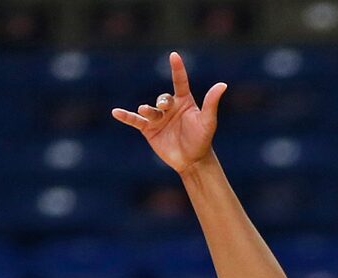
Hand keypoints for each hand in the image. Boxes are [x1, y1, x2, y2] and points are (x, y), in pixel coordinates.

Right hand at [111, 51, 226, 174]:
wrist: (192, 161)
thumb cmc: (202, 140)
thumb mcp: (208, 121)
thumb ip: (212, 103)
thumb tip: (222, 85)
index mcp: (184, 102)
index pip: (180, 81)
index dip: (177, 69)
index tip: (174, 55)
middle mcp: (170, 107)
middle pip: (163, 98)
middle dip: (162, 102)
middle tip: (164, 108)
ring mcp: (158, 118)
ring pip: (149, 110)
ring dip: (147, 111)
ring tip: (145, 112)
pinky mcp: (149, 130)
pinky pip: (135, 121)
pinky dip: (126, 117)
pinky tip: (115, 112)